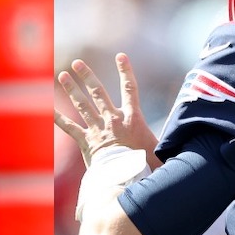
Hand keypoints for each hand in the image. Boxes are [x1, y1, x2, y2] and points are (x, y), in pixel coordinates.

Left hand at [54, 53, 158, 167]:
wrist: (125, 178)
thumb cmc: (147, 166)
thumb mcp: (161, 149)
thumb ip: (168, 138)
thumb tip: (183, 136)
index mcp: (132, 118)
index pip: (130, 89)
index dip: (126, 71)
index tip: (120, 56)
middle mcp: (113, 119)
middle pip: (98, 92)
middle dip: (86, 75)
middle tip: (76, 62)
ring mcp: (98, 129)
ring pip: (82, 104)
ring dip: (72, 89)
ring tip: (62, 76)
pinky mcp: (86, 142)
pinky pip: (71, 128)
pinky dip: (60, 118)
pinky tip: (50, 110)